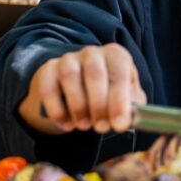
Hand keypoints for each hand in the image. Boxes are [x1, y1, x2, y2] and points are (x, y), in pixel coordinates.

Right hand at [19, 43, 146, 135]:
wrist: (79, 89)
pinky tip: (66, 124)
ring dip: (78, 106)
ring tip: (84, 125)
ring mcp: (69, 59)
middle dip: (98, 105)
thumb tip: (127, 119)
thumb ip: (131, 107)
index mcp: (116, 56)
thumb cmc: (109, 94)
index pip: (119, 73)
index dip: (120, 100)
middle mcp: (93, 52)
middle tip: (101, 127)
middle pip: (95, 73)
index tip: (119, 124)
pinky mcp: (49, 70)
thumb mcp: (126, 98)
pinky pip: (49, 88)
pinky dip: (56, 110)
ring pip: (70, 76)